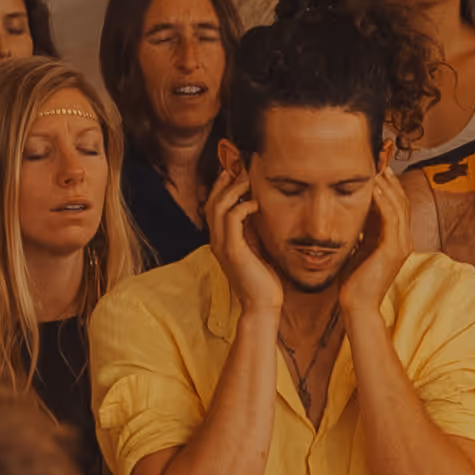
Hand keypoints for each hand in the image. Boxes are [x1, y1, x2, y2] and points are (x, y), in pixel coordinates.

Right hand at [206, 160, 280, 318]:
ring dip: (233, 190)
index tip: (235, 171)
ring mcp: (222, 246)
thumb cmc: (263, 280)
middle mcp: (217, 241)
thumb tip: (256, 210)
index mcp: (221, 240)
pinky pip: (232, 219)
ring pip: (218, 207)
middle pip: (212, 201)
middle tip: (239, 168)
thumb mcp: (256, 249)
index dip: (221, 187)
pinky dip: (243, 207)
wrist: (262, 306)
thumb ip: (251, 231)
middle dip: (225, 182)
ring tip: (247, 180)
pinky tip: (256, 204)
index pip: (214, 207)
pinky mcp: (233, 251)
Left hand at [342, 170, 409, 310]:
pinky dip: (383, 200)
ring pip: (399, 207)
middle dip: (391, 181)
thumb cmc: (354, 280)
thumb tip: (357, 209)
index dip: (391, 186)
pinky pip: (391, 218)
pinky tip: (373, 187)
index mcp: (396, 240)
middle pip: (403, 202)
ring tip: (376, 169)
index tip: (378, 169)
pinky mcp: (393, 250)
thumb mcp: (360, 247)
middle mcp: (404, 241)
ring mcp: (401, 245)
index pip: (398, 206)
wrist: (357, 305)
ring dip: (387, 186)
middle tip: (380, 162)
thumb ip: (364, 230)